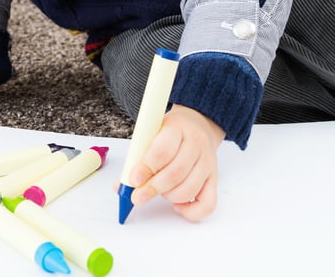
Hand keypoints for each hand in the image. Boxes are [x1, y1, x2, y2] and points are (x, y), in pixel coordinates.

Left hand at [125, 104, 225, 221]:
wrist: (197, 125)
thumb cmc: (170, 132)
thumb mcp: (151, 134)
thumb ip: (137, 157)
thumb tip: (120, 186)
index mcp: (177, 129)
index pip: (162, 151)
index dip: (146, 167)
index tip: (133, 179)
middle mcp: (197, 145)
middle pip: (176, 172)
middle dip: (153, 188)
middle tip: (137, 196)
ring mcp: (208, 162)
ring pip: (189, 189)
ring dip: (168, 197)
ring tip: (158, 191)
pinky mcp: (214, 179)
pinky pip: (208, 204)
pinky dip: (190, 211)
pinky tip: (177, 205)